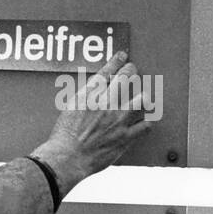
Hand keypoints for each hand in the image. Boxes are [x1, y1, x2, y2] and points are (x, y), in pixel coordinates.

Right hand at [30, 51, 153, 195]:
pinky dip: (148, 122)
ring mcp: (118, 120)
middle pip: (125, 79)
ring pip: (141, 100)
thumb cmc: (64, 136)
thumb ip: (85, 97)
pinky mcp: (125, 136)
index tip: (123, 56)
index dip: (116, 61)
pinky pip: (145, 126)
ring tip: (144, 95)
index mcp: (90, 95)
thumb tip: (96, 89)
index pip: (107, 71)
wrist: (68, 157)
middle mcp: (106, 103)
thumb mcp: (70, 108)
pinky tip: (148, 120)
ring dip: (143, 96)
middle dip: (131, 71)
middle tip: (133, 70)